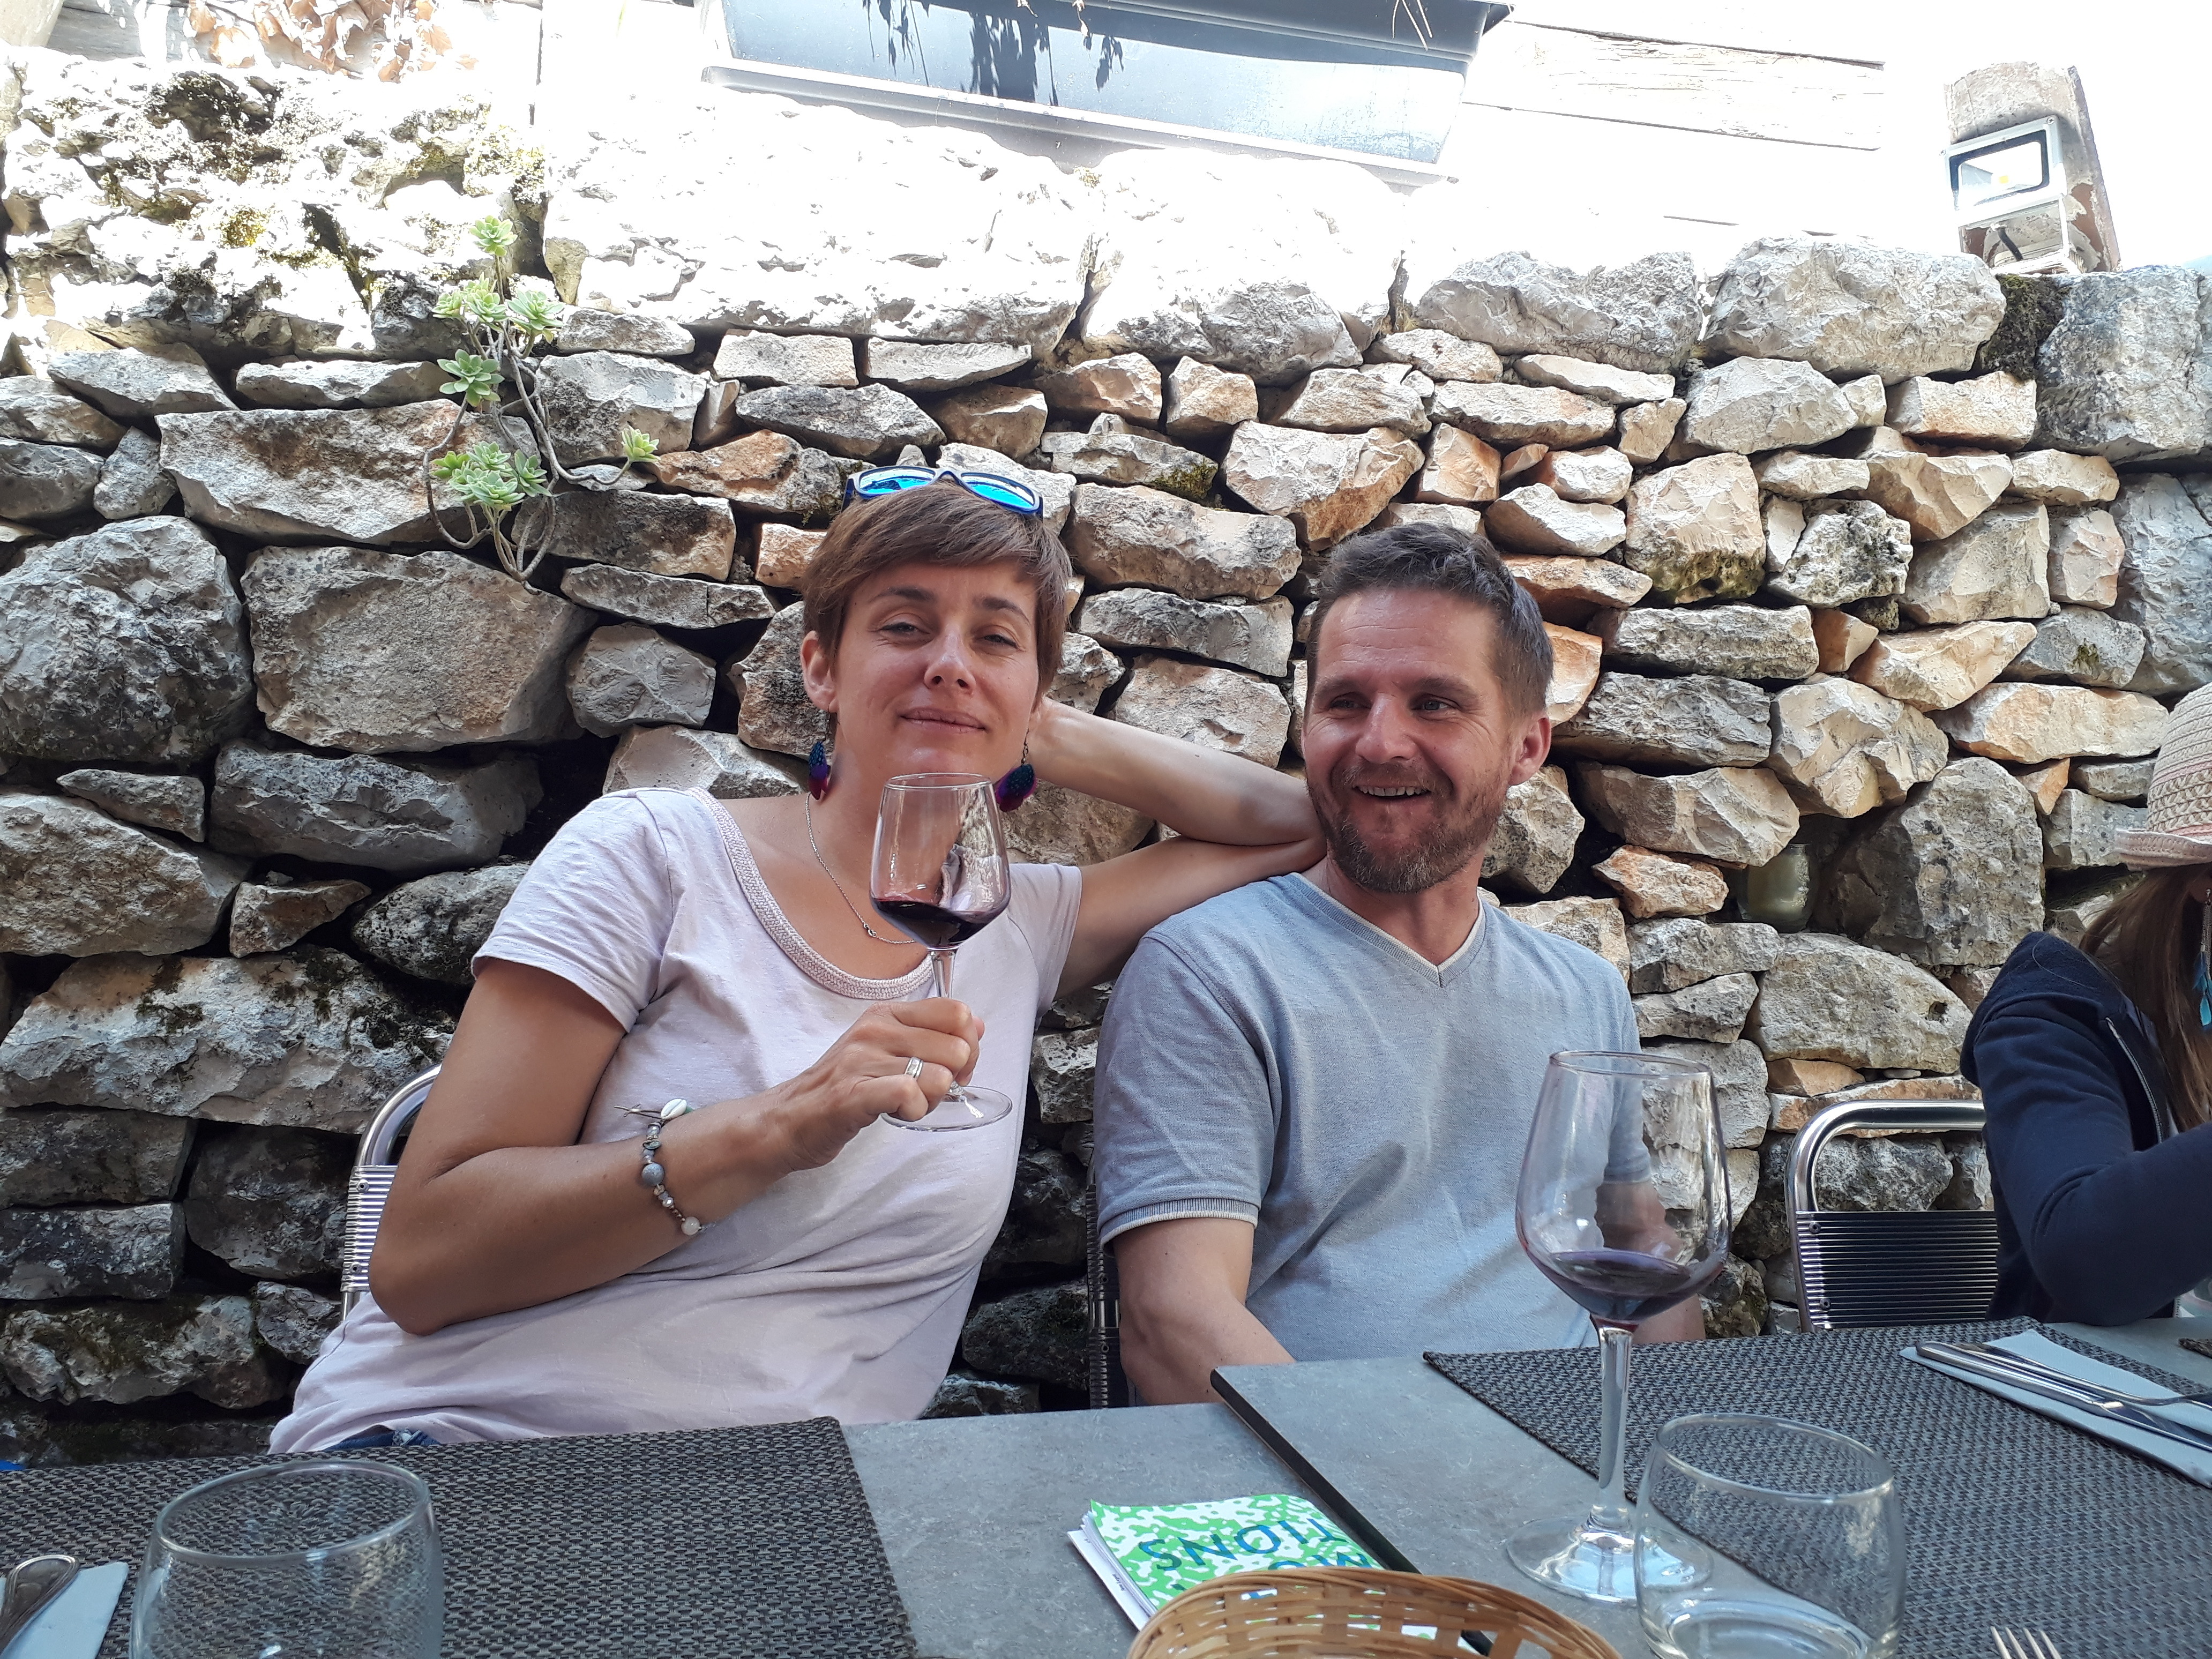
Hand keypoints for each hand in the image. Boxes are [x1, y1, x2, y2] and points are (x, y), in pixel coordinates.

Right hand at [765, 999, 984, 1166]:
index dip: (968, 1046)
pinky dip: (913, 1112)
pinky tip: (897, 1114)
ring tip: (905, 1105)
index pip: (957, 1013)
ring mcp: (861, 1060)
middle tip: (924, 1093)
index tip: (951, 1068)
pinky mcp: (853, 1094)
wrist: (790, 1119)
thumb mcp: (886, 1049)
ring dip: (931, 1101)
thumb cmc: (842, 1086)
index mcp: (886, 1013)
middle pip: (956, 1049)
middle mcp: (875, 1030)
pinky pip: (909, 1094)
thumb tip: (977, 1026)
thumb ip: (931, 1034)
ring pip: (939, 1076)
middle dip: (952, 1080)